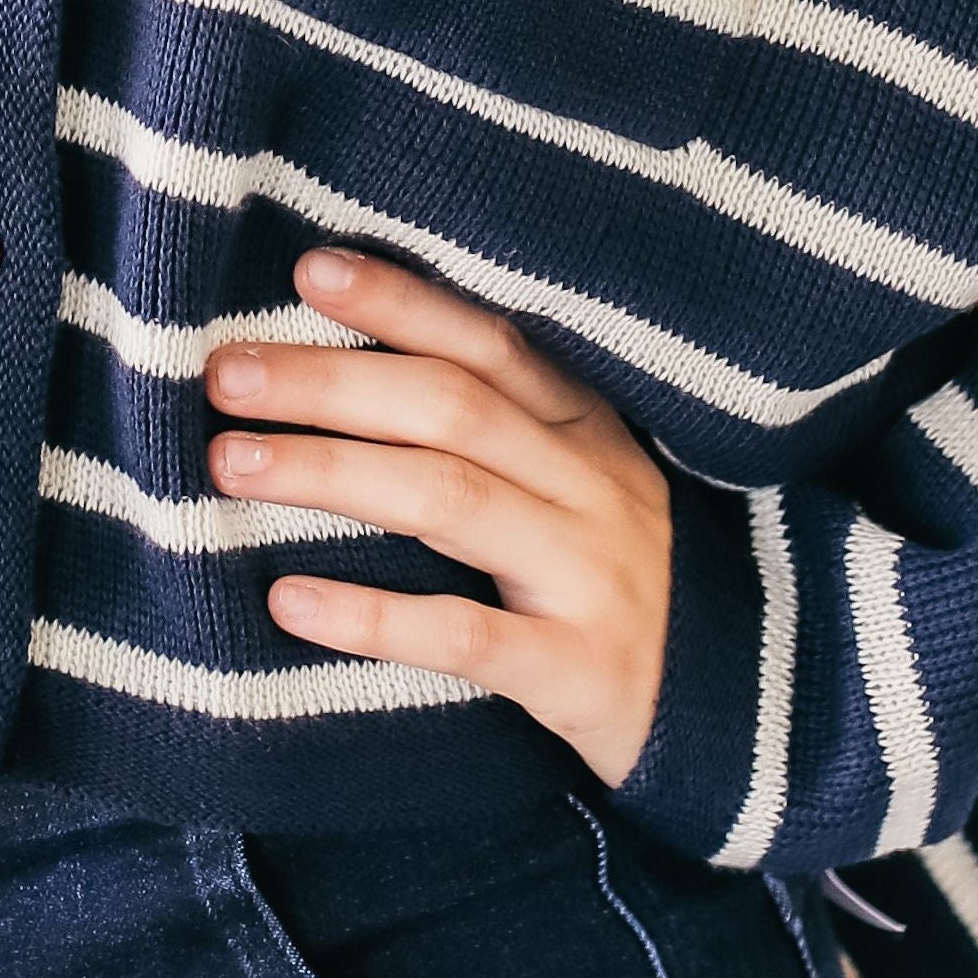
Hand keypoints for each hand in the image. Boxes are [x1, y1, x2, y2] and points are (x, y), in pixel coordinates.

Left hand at [207, 247, 672, 788]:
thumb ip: (494, 433)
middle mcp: (590, 487)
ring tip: (230, 463)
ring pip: (448, 501)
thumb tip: (345, 375)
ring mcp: (587, 577)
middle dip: (331, 382)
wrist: (752, 708)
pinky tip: (290, 601)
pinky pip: (464, 635)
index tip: (309, 270)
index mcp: (587, 431)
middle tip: (225, 375)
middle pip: (451, 410)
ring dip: (329, 473)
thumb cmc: (622, 582)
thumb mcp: (580, 487)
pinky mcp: (575, 669)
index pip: (490, 343)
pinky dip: (373, 615)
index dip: (403, 301)